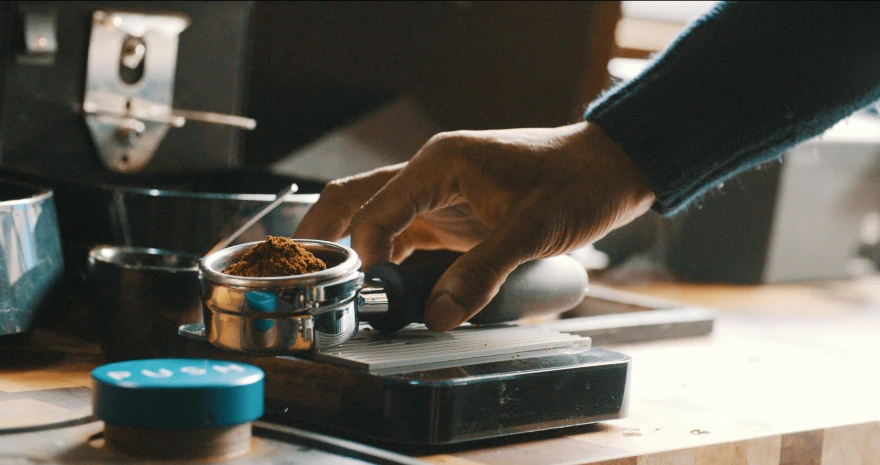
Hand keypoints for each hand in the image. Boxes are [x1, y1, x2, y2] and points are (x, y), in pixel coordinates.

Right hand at [294, 122, 654, 330]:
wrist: (608, 169)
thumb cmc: (573, 183)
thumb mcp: (530, 231)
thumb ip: (481, 273)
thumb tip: (437, 316)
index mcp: (438, 164)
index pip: (375, 209)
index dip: (360, 254)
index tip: (359, 294)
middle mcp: (429, 175)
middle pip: (355, 198)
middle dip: (323, 234)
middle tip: (300, 275)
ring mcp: (438, 195)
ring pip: (375, 217)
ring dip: (351, 247)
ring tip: (328, 285)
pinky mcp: (452, 216)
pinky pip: (405, 236)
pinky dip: (386, 259)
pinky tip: (379, 286)